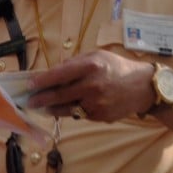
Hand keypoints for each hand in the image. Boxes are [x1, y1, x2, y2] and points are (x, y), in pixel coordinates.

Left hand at [24, 50, 154, 121]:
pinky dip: (71, 111)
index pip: (59, 74)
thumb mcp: (97, 56)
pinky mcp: (100, 117)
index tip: (29, 84)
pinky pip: (80, 114)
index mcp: (90, 66)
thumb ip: (74, 63)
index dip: (42, 80)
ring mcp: (96, 104)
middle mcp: (92, 86)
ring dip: (51, 108)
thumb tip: (52, 72)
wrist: (144, 87)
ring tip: (41, 106)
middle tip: (29, 101)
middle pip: (59, 95)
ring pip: (67, 108)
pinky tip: (65, 107)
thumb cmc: (117, 67)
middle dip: (41, 99)